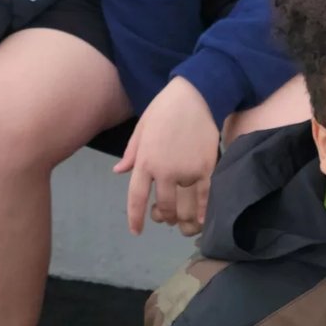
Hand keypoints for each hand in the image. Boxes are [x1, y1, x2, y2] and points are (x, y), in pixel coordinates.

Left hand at [115, 78, 220, 236]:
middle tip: (164, 217)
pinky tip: (200, 219)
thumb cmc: (164, 109)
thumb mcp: (141, 129)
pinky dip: (203, 211)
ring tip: (181, 218)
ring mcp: (187, 171)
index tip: (136, 231)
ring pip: (184, 206)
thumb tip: (118, 172)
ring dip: (181, 217)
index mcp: (145, 161)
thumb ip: (131, 154)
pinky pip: (205, 197)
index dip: (135, 218)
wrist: (196, 95)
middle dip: (162, 217)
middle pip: (164, 207)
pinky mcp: (207, 168)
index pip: (137, 198)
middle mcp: (165, 171)